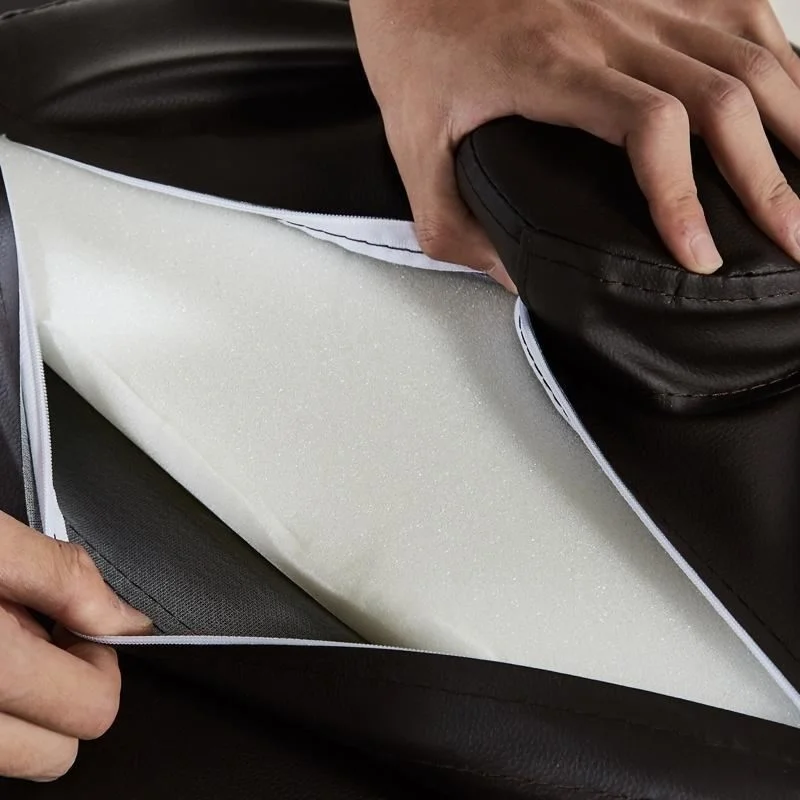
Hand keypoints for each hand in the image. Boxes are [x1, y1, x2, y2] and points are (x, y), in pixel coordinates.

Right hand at [0, 512, 150, 781]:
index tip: (81, 626)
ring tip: (5, 647)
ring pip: (15, 760)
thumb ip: (61, 576)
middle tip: (41, 640)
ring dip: (24, 709)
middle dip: (66, 695)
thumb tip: (124, 618)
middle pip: (56, 755)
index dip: (101, 660)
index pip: (92, 711)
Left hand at [350, 0, 799, 283]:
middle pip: (723, 95)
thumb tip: (512, 276)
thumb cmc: (415, 52)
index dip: (685, 197)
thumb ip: (453, 223)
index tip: (700, 255)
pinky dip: (780, 54)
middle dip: (770, 178)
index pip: (651, 128)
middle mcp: (609, 23)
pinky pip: (736, 6)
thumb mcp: (412, 150)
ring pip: (747, 49)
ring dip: (795, 119)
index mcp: (551, 68)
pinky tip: (792, 97)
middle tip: (795, 239)